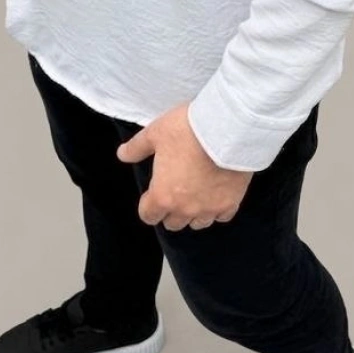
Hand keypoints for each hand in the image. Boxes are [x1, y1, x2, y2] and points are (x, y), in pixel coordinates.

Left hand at [116, 102, 253, 230]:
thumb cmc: (187, 130)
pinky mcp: (231, 203)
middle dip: (170, 210)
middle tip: (175, 190)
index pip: (149, 216)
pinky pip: (221, 216)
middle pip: (173, 223)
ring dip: (194, 213)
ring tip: (196, 193)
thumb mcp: (155, 133)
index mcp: (162, 196)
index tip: (153, 194)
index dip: (148, 206)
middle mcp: (185, 209)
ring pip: (198, 223)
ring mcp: (209, 208)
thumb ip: (137, 148)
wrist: (226, 128)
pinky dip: (217, 209)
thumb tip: (122, 155)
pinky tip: (216, 194)